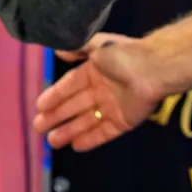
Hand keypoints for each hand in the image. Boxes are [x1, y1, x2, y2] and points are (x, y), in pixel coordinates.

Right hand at [33, 33, 162, 150]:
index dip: (54, 96)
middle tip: (39, 127)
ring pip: (86, 121)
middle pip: (74, 106)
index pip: (69, 86)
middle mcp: (101, 89)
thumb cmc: (123, 55)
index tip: (39, 106)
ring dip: (69, 131)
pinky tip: (75, 146)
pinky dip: (90, 139)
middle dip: (56, 117)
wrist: (153, 69)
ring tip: (51, 141)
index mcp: (94, 71)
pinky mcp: (123, 121)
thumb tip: (58, 50)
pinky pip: (103, 132)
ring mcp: (112, 106)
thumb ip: (77, 47)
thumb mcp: (97, 45)